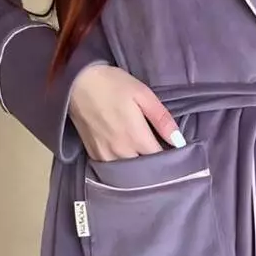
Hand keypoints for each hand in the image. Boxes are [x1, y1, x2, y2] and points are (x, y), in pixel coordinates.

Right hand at [68, 63, 184, 160]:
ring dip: (138, 169)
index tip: (177, 153)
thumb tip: (179, 141)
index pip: (160, 160)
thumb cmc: (112, 84)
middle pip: (144, 170)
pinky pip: (112, 169)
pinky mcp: (92, 154)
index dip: (171, 159)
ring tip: (145, 158)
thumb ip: (161, 119)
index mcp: (136, 138)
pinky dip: (122, 167)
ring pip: (128, 173)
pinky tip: (127, 157)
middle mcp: (121, 152)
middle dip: (155, 166)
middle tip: (162, 155)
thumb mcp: (143, 95)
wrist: (76, 82)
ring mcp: (105, 156)